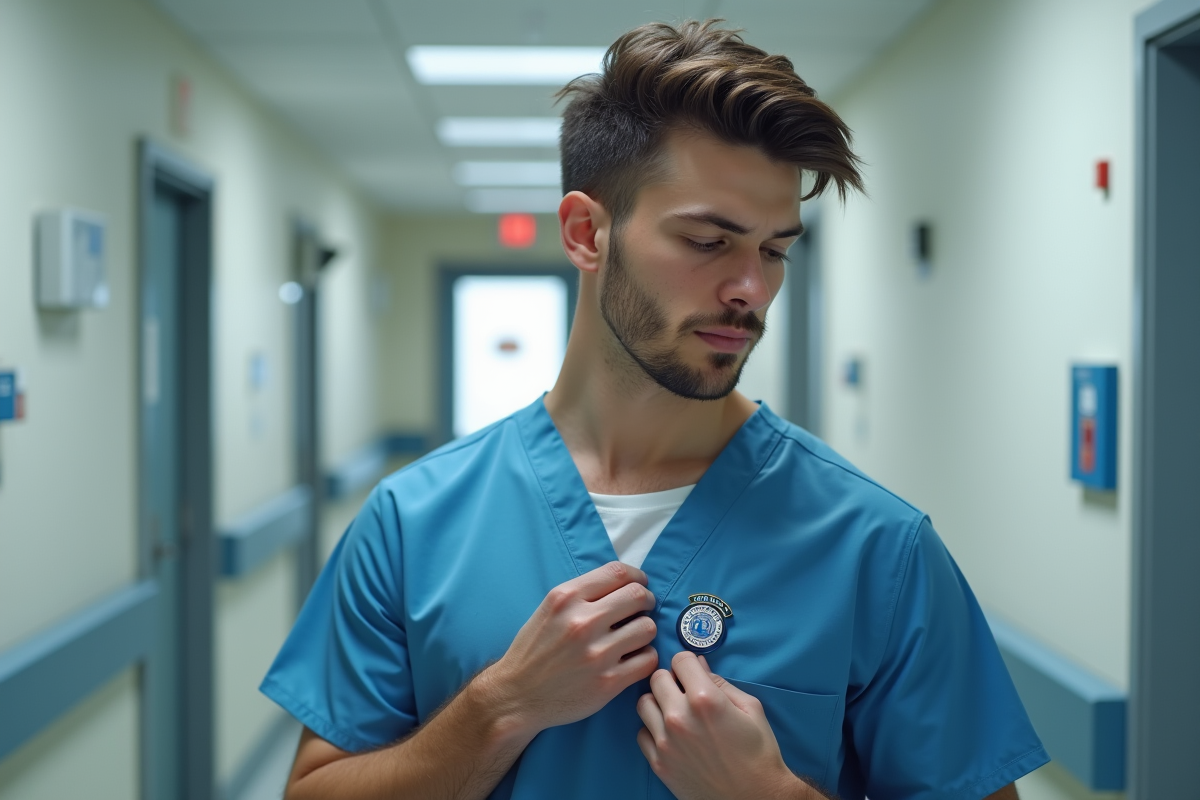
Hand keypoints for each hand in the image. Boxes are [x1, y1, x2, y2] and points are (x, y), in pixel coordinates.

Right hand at [482, 561, 658, 735]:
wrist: (517, 696)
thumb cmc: (534, 651)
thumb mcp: (549, 609)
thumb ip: (583, 594)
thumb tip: (625, 584)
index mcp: (566, 598)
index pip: (619, 572)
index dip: (637, 576)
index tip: (640, 584)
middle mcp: (582, 622)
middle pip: (638, 595)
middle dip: (646, 600)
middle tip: (642, 609)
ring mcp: (597, 653)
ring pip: (647, 627)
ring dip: (645, 630)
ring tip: (634, 637)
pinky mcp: (608, 682)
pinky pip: (648, 659)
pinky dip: (645, 657)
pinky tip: (633, 659)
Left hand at [636, 652, 814, 799]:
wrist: (753, 798)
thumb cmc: (758, 753)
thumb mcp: (750, 708)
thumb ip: (720, 682)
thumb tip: (699, 664)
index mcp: (704, 699)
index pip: (679, 660)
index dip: (688, 663)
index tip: (693, 672)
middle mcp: (679, 717)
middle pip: (656, 678)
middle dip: (671, 679)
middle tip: (684, 690)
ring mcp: (665, 741)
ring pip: (643, 703)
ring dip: (658, 702)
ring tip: (675, 711)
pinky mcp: (658, 762)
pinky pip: (642, 732)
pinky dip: (653, 729)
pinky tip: (671, 734)